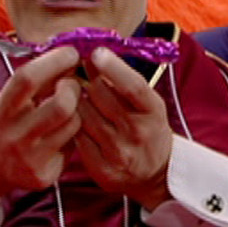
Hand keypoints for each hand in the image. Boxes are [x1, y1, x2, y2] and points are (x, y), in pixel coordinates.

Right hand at [0, 46, 81, 206]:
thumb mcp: (4, 101)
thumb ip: (32, 84)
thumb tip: (68, 59)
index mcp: (0, 111)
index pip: (28, 79)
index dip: (53, 61)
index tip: (70, 53)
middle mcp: (14, 135)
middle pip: (60, 106)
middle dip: (73, 88)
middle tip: (72, 84)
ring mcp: (30, 158)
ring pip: (73, 126)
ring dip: (77, 111)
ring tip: (67, 110)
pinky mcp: (44, 175)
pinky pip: (72, 147)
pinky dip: (72, 135)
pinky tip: (60, 134)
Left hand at [75, 47, 172, 209]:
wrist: (155, 175)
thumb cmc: (148, 129)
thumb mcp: (148, 104)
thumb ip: (126, 82)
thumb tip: (95, 53)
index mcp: (153, 112)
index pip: (133, 86)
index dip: (112, 66)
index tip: (96, 51)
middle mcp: (137, 133)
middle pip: (99, 95)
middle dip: (87, 79)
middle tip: (81, 72)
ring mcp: (119, 153)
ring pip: (82, 114)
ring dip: (76, 101)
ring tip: (79, 98)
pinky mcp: (102, 169)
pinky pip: (75, 137)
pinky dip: (72, 125)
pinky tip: (76, 121)